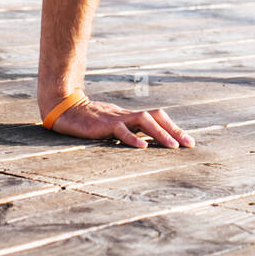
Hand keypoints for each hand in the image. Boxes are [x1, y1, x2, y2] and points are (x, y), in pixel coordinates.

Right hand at [45, 96, 194, 148]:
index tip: (188, 141)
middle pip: (156, 117)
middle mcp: (127, 115)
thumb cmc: (88, 120)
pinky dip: (132, 138)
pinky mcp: (103, 125)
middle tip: (189, 144)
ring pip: (144, 121)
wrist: (65, 108)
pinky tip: (143, 147)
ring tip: (173, 146)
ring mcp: (116, 118)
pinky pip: (121, 130)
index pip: (157, 118)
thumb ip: (126, 130)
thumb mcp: (111, 125)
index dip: (173, 128)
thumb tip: (144, 142)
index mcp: (130, 117)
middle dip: (174, 130)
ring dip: (160, 133)